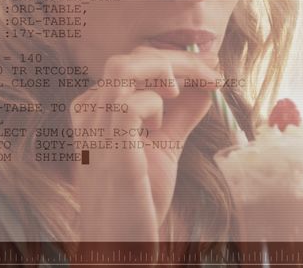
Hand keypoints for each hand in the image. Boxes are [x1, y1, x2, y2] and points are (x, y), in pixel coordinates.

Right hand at [71, 45, 220, 242]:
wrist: (121, 243)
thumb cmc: (137, 198)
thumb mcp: (164, 146)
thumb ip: (180, 114)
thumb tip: (205, 83)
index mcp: (96, 108)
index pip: (132, 61)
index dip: (174, 58)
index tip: (210, 68)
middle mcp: (89, 113)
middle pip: (129, 58)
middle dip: (178, 58)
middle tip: (213, 73)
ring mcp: (94, 128)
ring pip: (125, 67)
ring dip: (168, 69)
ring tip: (187, 90)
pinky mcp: (109, 147)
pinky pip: (132, 103)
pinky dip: (156, 104)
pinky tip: (159, 128)